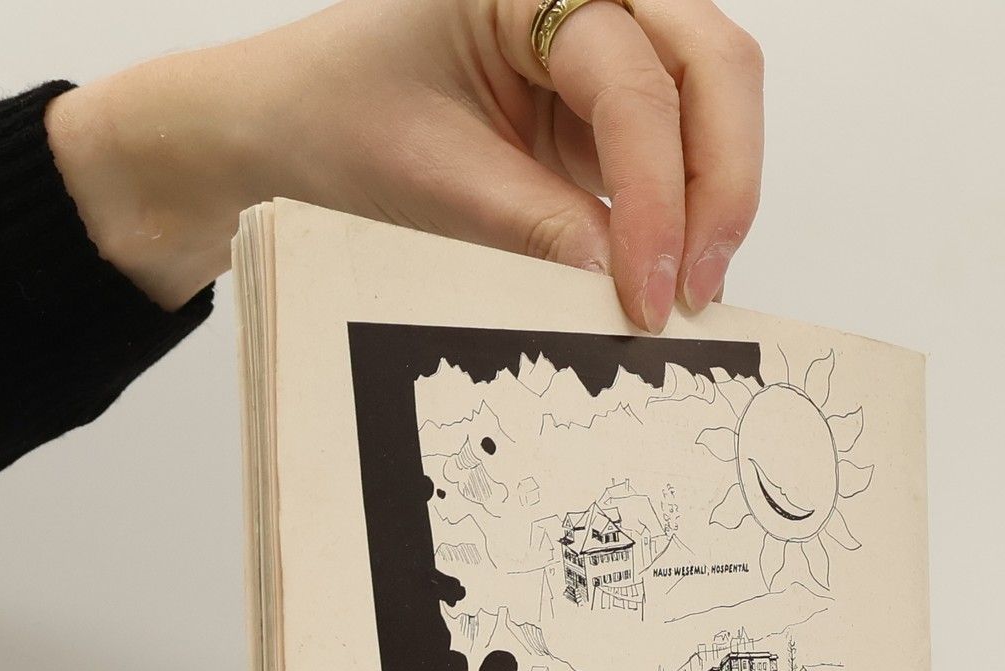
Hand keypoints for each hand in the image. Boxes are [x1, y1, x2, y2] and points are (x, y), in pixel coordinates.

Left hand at [46, 0, 762, 330]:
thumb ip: (536, 229)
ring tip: (687, 290)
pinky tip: (668, 270)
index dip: (656, 194)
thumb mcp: (429, 182)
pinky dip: (686, 207)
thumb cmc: (332, 120)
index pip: (633, 83)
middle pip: (711, 63)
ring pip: (713, 96)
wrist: (283, 128)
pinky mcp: (603, 107)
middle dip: (721, 180)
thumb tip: (625, 289)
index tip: (648, 292)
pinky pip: (679, 143)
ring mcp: (602, 44)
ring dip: (716, 193)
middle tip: (699, 288)